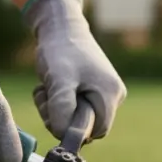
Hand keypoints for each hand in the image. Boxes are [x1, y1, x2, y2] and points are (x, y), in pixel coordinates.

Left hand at [22, 0, 125, 144]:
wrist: (60, 27)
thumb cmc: (60, 51)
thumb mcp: (58, 81)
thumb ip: (62, 109)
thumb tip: (63, 134)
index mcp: (111, 94)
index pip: (96, 131)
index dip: (73, 128)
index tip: (53, 111)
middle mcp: (115, 95)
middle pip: (88, 126)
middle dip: (63, 117)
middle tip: (46, 96)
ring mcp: (107, 92)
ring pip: (80, 116)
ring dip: (58, 109)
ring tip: (47, 88)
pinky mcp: (96, 88)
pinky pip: (78, 106)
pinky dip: (61, 101)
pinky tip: (52, 85)